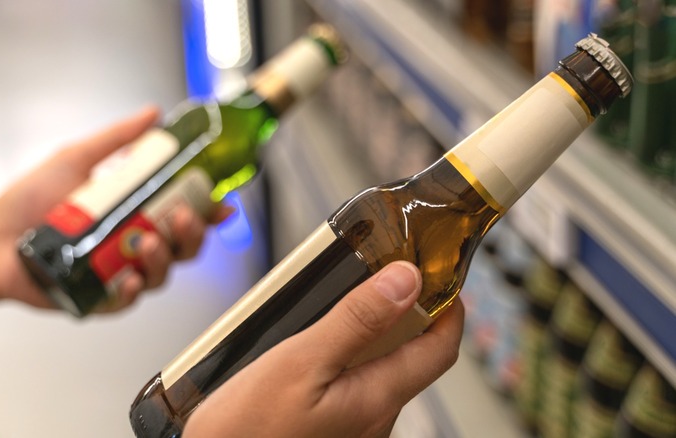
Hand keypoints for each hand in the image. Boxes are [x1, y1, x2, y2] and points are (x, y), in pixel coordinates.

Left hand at [0, 107, 230, 311]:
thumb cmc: (31, 200)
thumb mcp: (78, 159)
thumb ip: (119, 139)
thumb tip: (153, 114)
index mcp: (135, 213)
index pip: (184, 214)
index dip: (208, 212)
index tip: (222, 205)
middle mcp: (133, 244)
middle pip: (184, 247)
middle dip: (193, 234)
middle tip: (183, 217)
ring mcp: (120, 272)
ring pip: (164, 273)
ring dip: (164, 258)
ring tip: (146, 241)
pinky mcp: (103, 298)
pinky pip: (132, 298)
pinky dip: (135, 288)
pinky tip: (129, 277)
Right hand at [184, 261, 463, 437]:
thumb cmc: (247, 431)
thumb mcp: (301, 362)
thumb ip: (356, 322)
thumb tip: (405, 282)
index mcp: (376, 398)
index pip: (441, 348)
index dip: (450, 307)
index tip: (440, 276)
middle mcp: (375, 417)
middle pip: (411, 356)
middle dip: (406, 313)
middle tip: (383, 275)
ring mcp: (355, 427)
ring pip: (380, 369)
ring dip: (373, 334)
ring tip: (342, 304)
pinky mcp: (332, 428)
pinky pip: (355, 385)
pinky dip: (349, 356)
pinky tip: (317, 344)